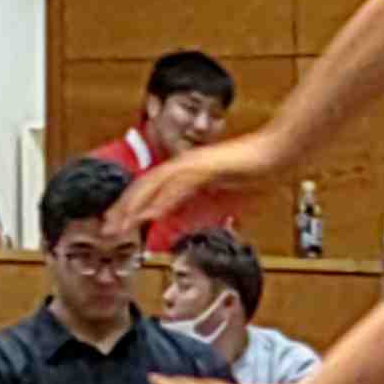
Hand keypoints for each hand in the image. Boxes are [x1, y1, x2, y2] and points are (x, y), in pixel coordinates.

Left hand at [122, 138, 284, 245]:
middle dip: (124, 208)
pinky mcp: (203, 166)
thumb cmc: (256, 174)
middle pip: (145, 187)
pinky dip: (161, 201)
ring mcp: (192, 163)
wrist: (277, 156)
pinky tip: (149, 215)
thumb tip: (185, 225)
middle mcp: (183, 165)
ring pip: (154, 186)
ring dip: (135, 206)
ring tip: (120, 224)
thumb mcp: (222, 199)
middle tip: (107, 228)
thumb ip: (202, 210)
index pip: (151, 190)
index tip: (119, 224)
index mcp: (186, 171)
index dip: (133, 207)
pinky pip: (176, 186)